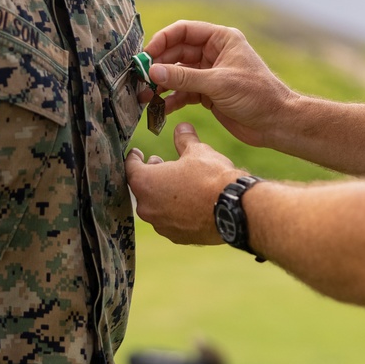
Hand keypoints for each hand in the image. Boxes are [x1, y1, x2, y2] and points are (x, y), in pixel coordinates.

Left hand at [126, 121, 237, 243]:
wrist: (233, 209)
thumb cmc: (211, 177)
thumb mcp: (197, 151)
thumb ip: (184, 139)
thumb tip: (182, 126)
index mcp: (145, 183)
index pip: (130, 167)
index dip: (133, 157)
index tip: (137, 153)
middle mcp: (147, 207)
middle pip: (141, 188)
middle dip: (149, 175)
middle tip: (158, 163)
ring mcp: (161, 225)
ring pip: (155, 206)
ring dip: (161, 194)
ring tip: (175, 184)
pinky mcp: (176, 237)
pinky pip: (169, 220)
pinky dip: (174, 211)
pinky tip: (187, 203)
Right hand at [144, 21, 291, 146]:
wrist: (276, 123)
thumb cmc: (256, 95)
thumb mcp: (218, 83)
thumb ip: (184, 78)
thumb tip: (153, 72)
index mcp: (221, 39)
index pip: (184, 31)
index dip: (163, 40)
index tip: (146, 56)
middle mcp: (213, 53)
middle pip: (176, 53)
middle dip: (158, 66)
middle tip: (139, 78)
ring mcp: (209, 74)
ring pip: (177, 75)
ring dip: (161, 85)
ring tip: (144, 96)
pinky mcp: (207, 94)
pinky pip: (183, 92)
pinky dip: (170, 100)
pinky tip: (159, 109)